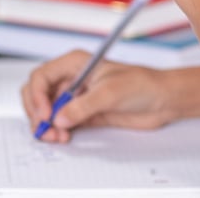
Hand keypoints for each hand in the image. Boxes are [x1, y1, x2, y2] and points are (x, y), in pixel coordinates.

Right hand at [20, 50, 183, 142]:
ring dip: (46, 124)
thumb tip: (60, 118)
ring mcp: (76, 97)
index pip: (42, 76)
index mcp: (75, 63)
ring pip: (47, 110)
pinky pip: (61, 122)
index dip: (38, 96)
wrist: (162, 100)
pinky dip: (57, 130)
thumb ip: (83, 106)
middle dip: (37, 112)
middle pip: (39, 94)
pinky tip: (63, 136)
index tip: (46, 114)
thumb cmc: (141, 84)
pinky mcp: (83, 113)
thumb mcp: (110, 92)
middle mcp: (72, 79)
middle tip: (45, 129)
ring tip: (55, 136)